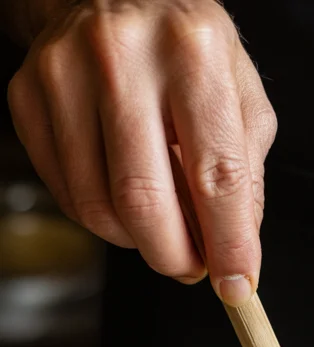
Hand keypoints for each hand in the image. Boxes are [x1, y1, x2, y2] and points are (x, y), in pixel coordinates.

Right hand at [7, 0, 276, 304]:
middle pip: (145, 200)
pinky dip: (103, 217)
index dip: (229, 245)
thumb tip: (235, 253)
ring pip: (99, 207)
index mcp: (193, 53)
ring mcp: (65, 72)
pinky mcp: (28, 95)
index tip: (237, 286)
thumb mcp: (242, 100)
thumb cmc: (188, 54)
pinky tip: (123, 196)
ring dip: (138, 240)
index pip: (216, 176)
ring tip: (162, 224)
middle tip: (192, 267)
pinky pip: (67, 193)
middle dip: (174, 256)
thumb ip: (245, 179)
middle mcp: (123, 55)